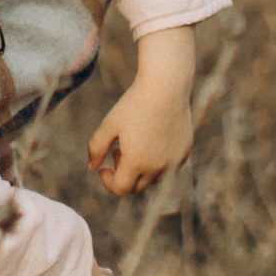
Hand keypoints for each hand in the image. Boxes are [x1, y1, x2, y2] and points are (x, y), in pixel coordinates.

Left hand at [87, 27, 196, 196]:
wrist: (166, 86)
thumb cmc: (134, 103)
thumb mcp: (109, 124)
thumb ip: (96, 148)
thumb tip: (91, 167)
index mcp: (136, 162)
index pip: (120, 189)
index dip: (108, 182)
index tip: (104, 167)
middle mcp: (157, 167)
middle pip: (137, 188)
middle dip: (124, 175)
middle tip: (119, 151)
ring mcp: (173, 160)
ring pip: (154, 179)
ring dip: (142, 171)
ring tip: (135, 145)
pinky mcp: (185, 151)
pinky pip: (169, 167)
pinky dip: (158, 163)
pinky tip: (152, 141)